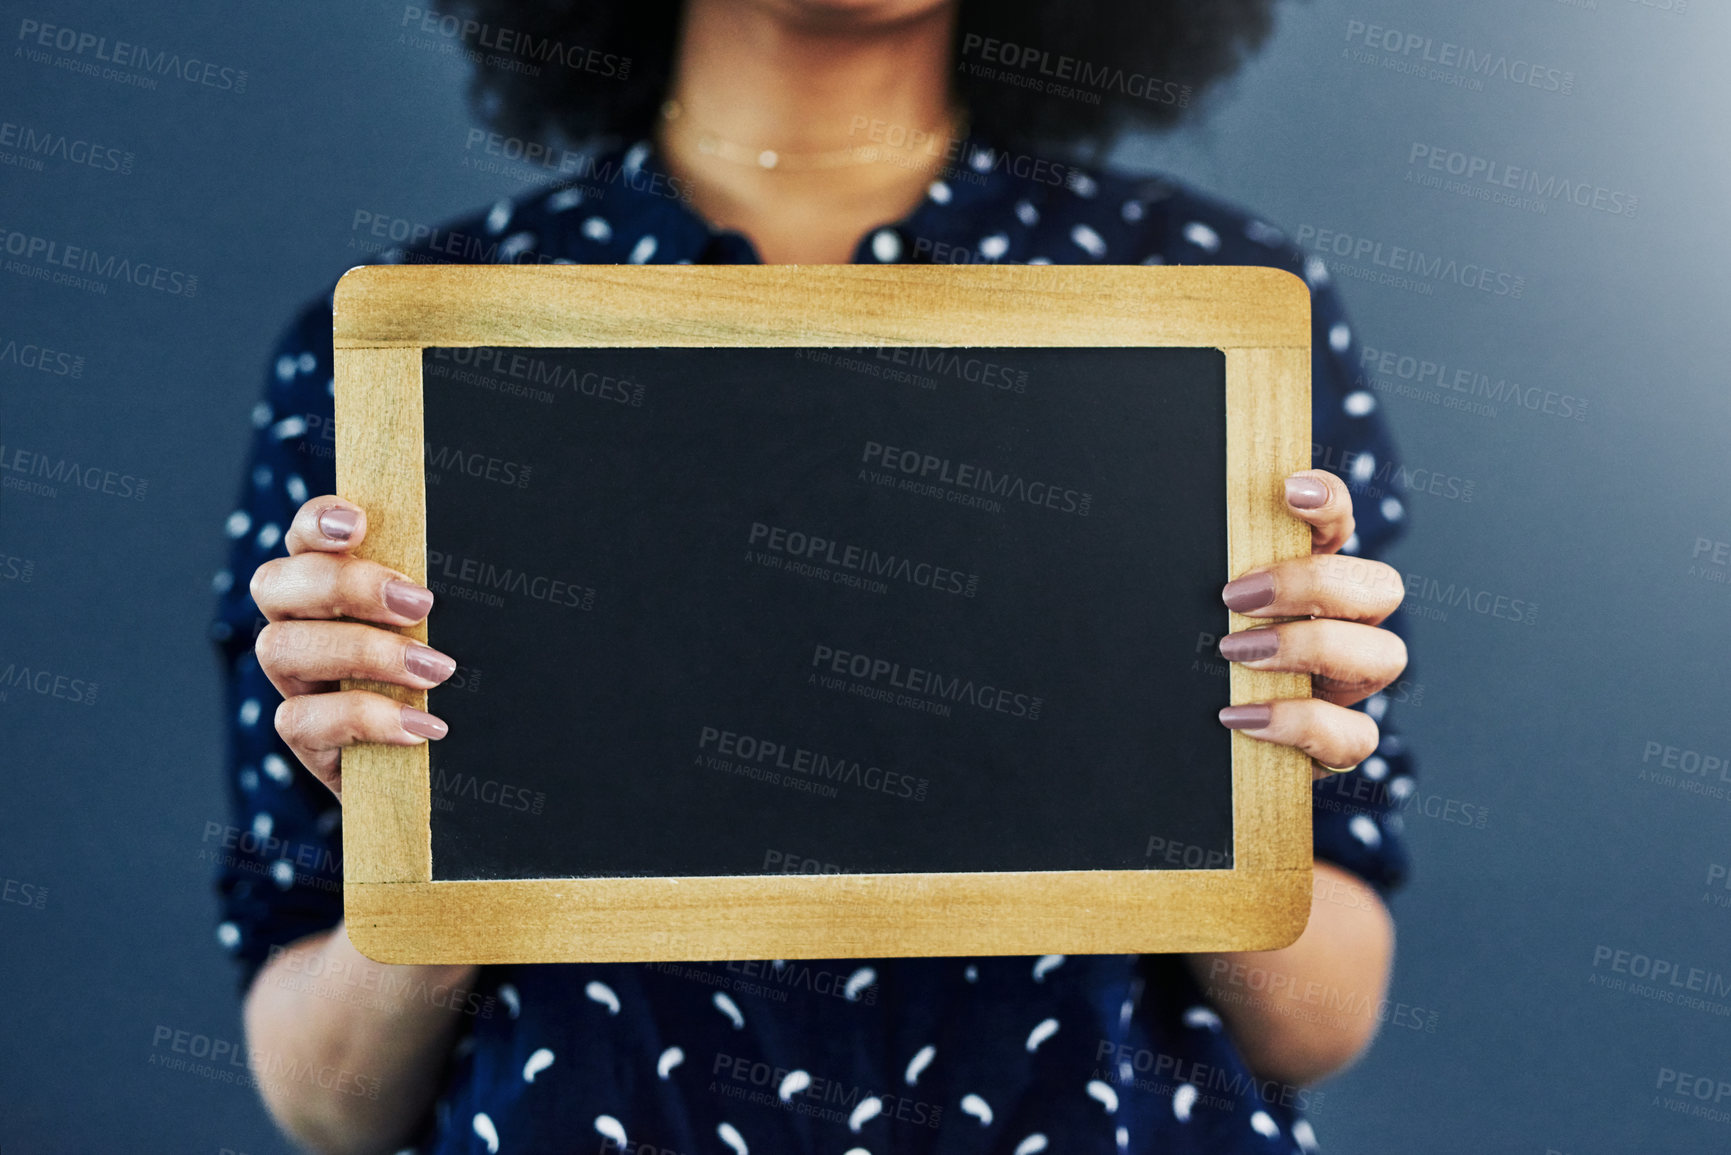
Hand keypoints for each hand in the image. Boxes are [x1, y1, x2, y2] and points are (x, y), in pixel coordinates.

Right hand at [249, 496, 454, 798]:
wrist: (453, 769)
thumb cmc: (457, 683)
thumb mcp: (455, 632)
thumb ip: (444, 601)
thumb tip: (486, 560)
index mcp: (334, 586)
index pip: (304, 536)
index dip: (317, 521)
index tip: (358, 524)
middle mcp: (301, 626)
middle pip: (276, 584)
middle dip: (345, 585)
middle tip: (420, 604)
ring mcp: (296, 683)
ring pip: (279, 647)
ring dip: (363, 651)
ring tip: (436, 670)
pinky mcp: (305, 739)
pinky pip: (301, 719)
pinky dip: (365, 718)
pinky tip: (422, 727)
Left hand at [1216, 470, 1405, 776]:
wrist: (1186, 746)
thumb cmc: (1191, 668)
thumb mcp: (1194, 616)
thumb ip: (1201, 580)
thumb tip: (1164, 536)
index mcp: (1309, 581)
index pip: (1339, 523)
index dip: (1328, 502)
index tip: (1289, 492)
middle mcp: (1345, 627)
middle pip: (1381, 587)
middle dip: (1313, 585)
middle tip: (1236, 597)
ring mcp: (1349, 687)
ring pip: (1385, 655)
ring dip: (1310, 646)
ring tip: (1235, 652)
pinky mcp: (1341, 744)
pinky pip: (1354, 736)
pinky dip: (1298, 722)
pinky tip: (1239, 717)